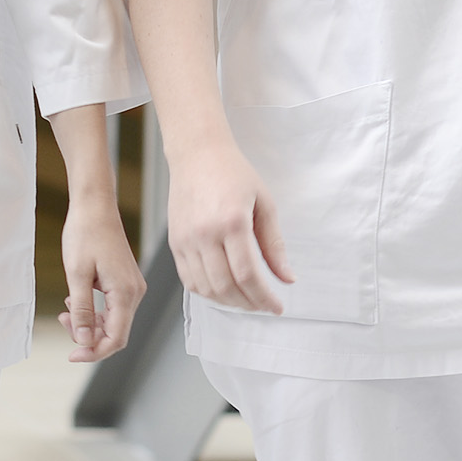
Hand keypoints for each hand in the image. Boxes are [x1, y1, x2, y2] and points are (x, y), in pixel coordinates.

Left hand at [58, 193, 145, 361]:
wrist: (94, 206)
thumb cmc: (85, 234)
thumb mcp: (77, 275)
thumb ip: (82, 310)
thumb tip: (84, 340)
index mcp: (126, 293)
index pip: (116, 339)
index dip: (94, 352)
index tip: (72, 355)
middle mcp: (134, 292)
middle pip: (115, 332)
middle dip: (88, 336)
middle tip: (63, 323)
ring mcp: (132, 287)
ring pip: (113, 321)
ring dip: (89, 323)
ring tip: (65, 312)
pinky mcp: (125, 281)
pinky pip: (112, 307)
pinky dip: (94, 310)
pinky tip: (75, 301)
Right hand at [167, 135, 293, 314]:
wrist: (197, 154)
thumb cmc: (233, 174)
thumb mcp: (264, 203)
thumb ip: (274, 244)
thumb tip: (287, 278)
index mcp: (232, 221)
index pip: (247, 274)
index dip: (264, 297)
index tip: (276, 307)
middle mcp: (205, 233)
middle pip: (226, 286)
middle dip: (249, 304)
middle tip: (263, 305)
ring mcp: (186, 239)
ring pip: (206, 288)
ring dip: (228, 302)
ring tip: (246, 300)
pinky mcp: (174, 242)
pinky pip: (189, 279)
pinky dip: (207, 292)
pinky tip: (223, 290)